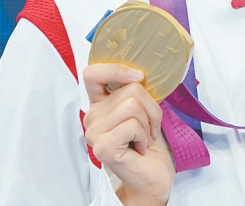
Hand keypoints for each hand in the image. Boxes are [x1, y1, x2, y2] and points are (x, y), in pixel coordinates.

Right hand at [83, 64, 174, 205]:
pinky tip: (140, 147)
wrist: (153, 176)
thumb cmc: (149, 143)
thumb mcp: (143, 109)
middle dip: (150, 107)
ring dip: (149, 122)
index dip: (116, 69)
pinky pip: (133, 124)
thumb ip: (135, 91)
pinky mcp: (103, 147)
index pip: (92, 73)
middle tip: (148, 127)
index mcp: (100, 104)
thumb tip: (141, 73)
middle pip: (129, 88)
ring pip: (133, 104)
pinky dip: (145, 135)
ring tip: (144, 137)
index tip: (138, 77)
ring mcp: (94, 133)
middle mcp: (92, 117)